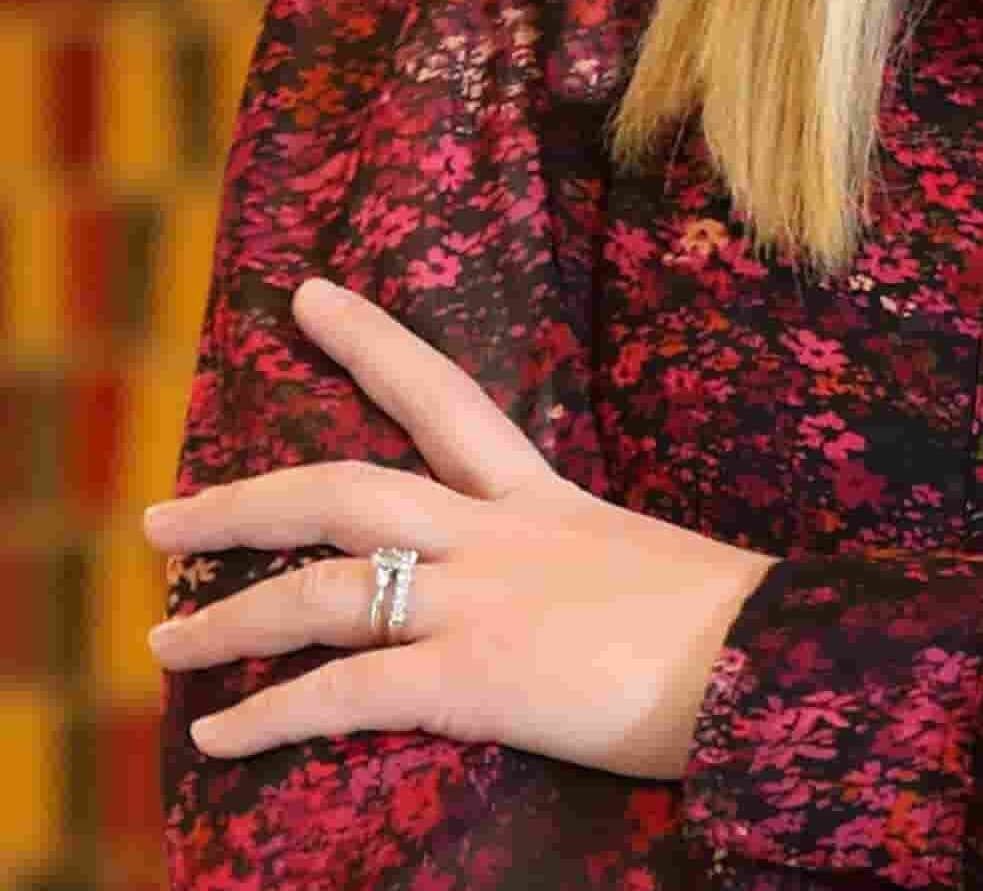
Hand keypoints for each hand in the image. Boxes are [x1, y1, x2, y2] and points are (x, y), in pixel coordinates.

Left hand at [141, 276, 775, 779]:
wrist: (768, 660)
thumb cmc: (728, 621)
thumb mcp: (641, 562)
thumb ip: (578, 566)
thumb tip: (553, 596)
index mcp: (543, 496)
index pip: (446, 395)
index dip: (371, 341)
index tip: (307, 296)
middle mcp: (498, 533)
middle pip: (346, 491)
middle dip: (244, 502)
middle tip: (163, 517)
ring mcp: (480, 600)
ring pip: (324, 589)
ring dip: (229, 618)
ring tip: (165, 643)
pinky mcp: (474, 677)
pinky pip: (345, 693)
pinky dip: (269, 717)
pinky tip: (216, 740)